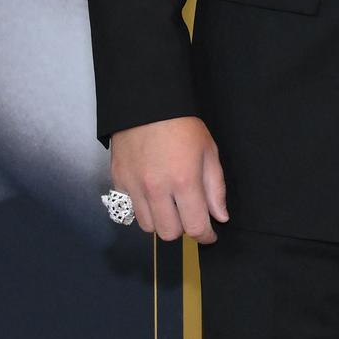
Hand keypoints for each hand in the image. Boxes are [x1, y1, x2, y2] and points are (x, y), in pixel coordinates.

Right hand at [109, 116, 228, 243]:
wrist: (145, 102)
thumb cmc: (182, 125)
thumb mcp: (208, 151)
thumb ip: (215, 188)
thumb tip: (219, 217)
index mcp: (184, 181)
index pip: (194, 227)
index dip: (205, 236)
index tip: (209, 235)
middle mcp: (156, 189)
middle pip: (168, 233)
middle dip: (182, 229)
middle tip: (188, 215)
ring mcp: (134, 186)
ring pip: (147, 226)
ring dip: (161, 221)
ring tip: (169, 204)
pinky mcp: (118, 181)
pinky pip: (130, 210)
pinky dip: (143, 209)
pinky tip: (151, 195)